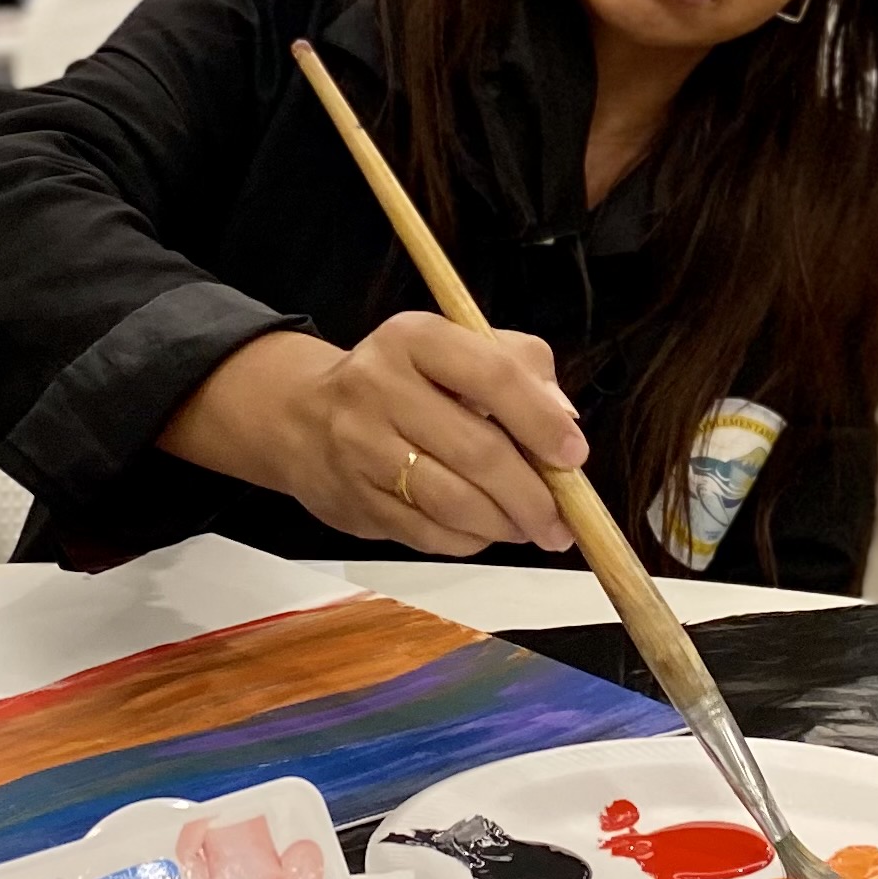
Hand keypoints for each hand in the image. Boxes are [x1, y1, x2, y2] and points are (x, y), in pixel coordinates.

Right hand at [161, 316, 586, 557]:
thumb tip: (563, 419)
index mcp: (414, 338)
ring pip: (453, 502)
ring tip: (531, 527)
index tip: (574, 454)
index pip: (491, 375)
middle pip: (477, 450)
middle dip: (532, 493)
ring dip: (505, 524)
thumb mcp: (457, 349)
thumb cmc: (404, 381)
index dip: (540, 419)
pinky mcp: (354, 500)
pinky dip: (469, 540)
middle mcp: (379, 387)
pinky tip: (484, 530)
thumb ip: (520, 368)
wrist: (303, 417)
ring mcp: (360, 447)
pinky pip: (428, 533)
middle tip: (561, 518)